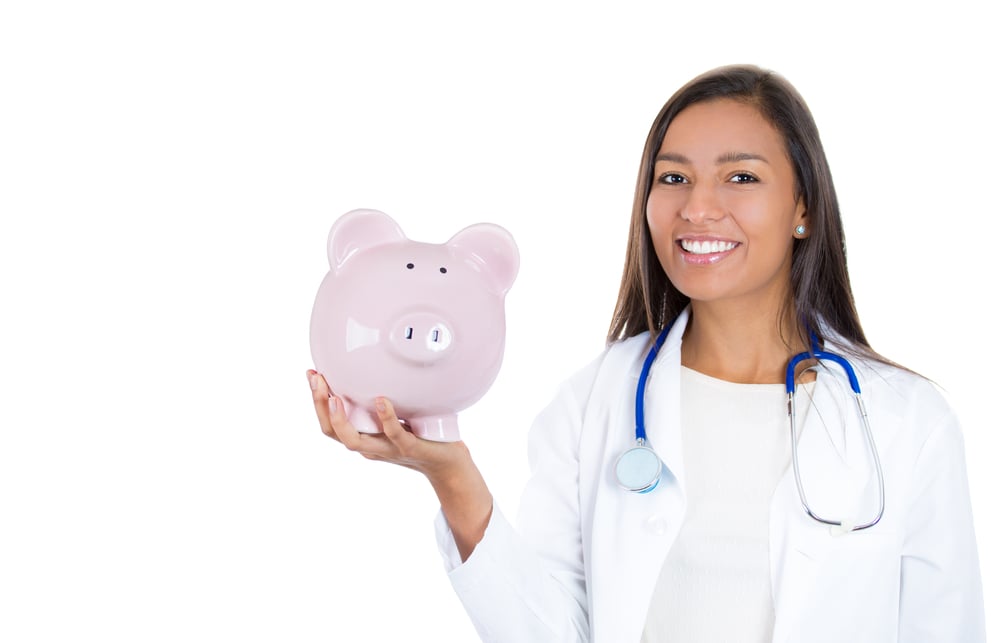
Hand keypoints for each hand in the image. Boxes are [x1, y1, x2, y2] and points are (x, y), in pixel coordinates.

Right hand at [306, 368, 493, 560]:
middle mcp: (371, 447)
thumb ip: (382, 402)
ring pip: (354, 441)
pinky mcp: (410, 449)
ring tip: (335, 397)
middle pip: (333, 433)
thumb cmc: (422, 436)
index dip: (316, 401)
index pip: (330, 424)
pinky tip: (380, 400)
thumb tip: (375, 369)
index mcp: (364, 439)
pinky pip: (394, 435)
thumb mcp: (397, 417)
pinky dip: (386, 418)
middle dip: (319, 405)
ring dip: (340, 419)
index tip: (311, 374)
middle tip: (316, 379)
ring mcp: (388, 450)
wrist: (448, 465)